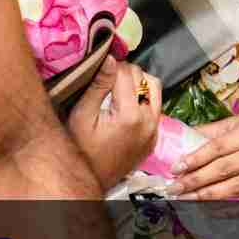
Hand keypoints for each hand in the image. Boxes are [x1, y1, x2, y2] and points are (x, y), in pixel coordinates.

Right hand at [64, 58, 160, 190]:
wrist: (91, 180)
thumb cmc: (81, 150)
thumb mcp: (82, 116)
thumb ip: (98, 86)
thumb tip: (109, 59)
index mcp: (131, 115)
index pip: (127, 72)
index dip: (111, 67)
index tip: (99, 71)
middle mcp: (149, 121)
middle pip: (143, 77)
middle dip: (124, 73)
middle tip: (106, 80)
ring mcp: (154, 130)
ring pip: (155, 88)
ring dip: (138, 82)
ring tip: (118, 88)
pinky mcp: (154, 136)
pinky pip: (156, 106)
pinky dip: (144, 98)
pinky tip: (126, 103)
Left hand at [172, 111, 238, 208]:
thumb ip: (216, 131)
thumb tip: (185, 137)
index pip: (220, 147)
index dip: (195, 159)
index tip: (176, 169)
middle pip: (225, 169)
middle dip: (196, 180)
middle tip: (174, 189)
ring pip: (237, 188)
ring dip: (207, 196)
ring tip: (187, 200)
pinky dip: (232, 210)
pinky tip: (212, 211)